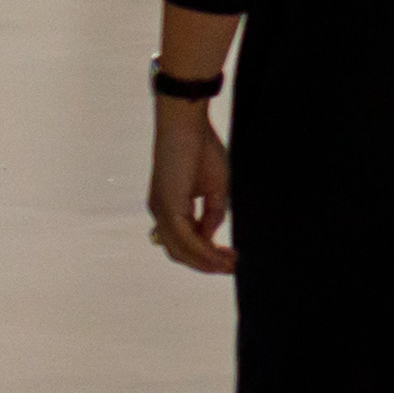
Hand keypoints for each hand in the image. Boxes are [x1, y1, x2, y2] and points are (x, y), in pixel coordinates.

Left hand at [146, 102, 232, 273]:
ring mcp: (161, 212)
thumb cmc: (201, 149)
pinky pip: (184, 239)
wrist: (187, 125)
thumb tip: (210, 237)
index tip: (231, 257)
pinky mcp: (167, 207)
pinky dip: (202, 251)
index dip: (207, 254)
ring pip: (181, 250)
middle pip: (180, 253)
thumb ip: (212, 215)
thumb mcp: (215, 188)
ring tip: (230, 264)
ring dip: (206, 262)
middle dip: (206, 264)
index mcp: (169, 207)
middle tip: (232, 267)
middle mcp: (160, 213)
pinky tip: (219, 255)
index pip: (184, 242)